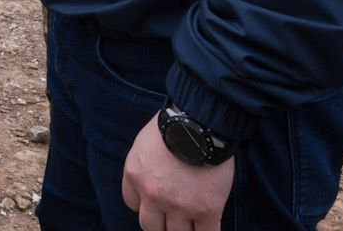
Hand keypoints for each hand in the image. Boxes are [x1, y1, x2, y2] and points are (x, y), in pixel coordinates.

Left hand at [121, 114, 233, 229]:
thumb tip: (154, 175)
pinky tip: (210, 227)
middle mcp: (153, 195)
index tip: (155, 204)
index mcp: (135, 176)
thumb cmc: (176, 124)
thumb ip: (145, 164)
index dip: (145, 205)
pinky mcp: (206, 209)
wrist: (200, 122)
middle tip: (171, 222)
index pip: (132, 204)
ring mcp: (179, 205)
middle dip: (161, 226)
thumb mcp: (145, 142)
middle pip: (151, 227)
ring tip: (192, 225)